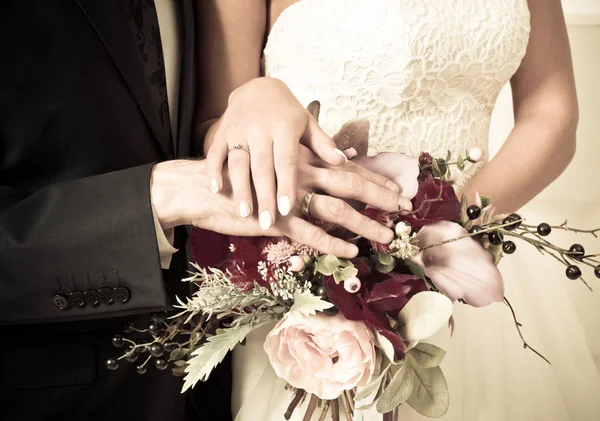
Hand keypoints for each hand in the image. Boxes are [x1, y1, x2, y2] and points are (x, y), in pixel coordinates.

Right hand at [150, 149, 403, 257]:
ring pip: (334, 209)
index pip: (347, 168)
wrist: (202, 188)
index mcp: (302, 161)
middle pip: (348, 184)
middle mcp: (300, 175)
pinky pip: (308, 233)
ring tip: (385, 235)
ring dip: (363, 223)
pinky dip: (331, 242)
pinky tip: (349, 251)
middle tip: (404, 209)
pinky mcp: (274, 220)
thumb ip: (309, 161)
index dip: (375, 179)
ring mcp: (288, 198)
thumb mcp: (276, 164)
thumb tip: (342, 158)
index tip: (399, 190)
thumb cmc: (243, 177)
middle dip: (379, 197)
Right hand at [204, 77, 348, 229]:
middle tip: (267, 222)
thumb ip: (323, 144)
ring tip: (244, 214)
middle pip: (262, 167)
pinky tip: (216, 191)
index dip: (286, 185)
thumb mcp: (307, 124)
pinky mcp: (221, 133)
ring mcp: (238, 130)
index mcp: (284, 127)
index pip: (286, 161)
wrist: (256, 87)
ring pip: (237, 163)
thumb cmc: (287, 113)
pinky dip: (214, 171)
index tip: (287, 209)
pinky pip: (215, 153)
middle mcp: (260, 129)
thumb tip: (343, 160)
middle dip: (264, 196)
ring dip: (240, 189)